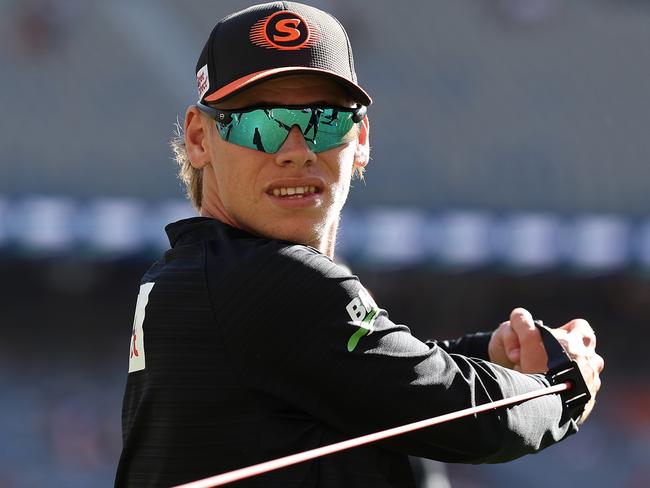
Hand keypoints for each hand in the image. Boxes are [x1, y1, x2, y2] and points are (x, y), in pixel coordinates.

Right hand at [488, 308, 603, 422]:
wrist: (547, 407)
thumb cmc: (537, 369)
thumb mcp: (525, 340)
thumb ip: (522, 322)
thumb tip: (519, 315)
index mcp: (579, 343)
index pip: (579, 327)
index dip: (566, 330)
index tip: (552, 337)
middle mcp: (592, 361)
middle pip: (585, 351)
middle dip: (570, 353)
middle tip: (548, 359)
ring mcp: (593, 383)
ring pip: (586, 373)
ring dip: (572, 373)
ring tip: (551, 379)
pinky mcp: (589, 403)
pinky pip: (582, 393)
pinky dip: (570, 392)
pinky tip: (555, 395)